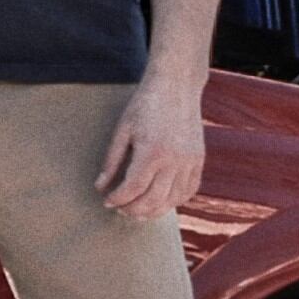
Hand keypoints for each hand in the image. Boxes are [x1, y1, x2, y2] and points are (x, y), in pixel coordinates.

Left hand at [97, 72, 205, 221]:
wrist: (176, 87)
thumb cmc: (144, 105)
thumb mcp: (122, 130)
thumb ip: (112, 161)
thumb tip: (100, 186)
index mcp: (152, 153)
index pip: (133, 188)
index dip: (118, 199)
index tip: (107, 202)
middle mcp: (175, 161)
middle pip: (154, 199)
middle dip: (134, 210)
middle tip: (120, 211)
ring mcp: (190, 161)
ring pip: (174, 199)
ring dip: (155, 210)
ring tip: (138, 212)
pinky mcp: (199, 160)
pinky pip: (190, 189)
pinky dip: (175, 200)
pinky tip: (162, 202)